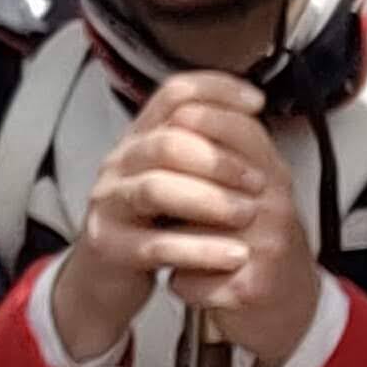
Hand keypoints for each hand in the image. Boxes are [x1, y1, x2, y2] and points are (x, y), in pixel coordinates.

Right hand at [48, 71, 319, 366]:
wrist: (106, 276)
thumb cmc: (151, 221)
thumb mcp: (176, 176)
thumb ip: (202, 145)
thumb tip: (252, 112)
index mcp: (140, 137)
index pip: (173, 95)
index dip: (217, 90)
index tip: (258, 104)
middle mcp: (120, 161)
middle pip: (167, 141)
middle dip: (220, 160)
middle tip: (259, 182)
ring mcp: (109, 203)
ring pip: (157, 188)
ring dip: (211, 200)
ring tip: (248, 215)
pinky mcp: (108, 246)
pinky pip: (156, 245)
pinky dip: (200, 249)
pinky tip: (233, 255)